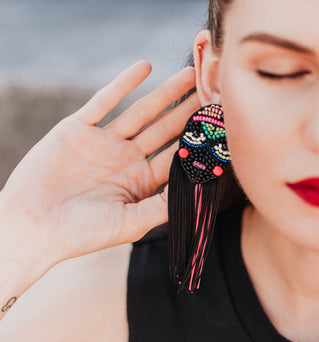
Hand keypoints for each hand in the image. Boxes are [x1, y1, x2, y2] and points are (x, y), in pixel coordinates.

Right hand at [0, 61, 199, 268]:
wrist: (32, 227)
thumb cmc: (82, 234)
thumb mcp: (131, 223)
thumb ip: (164, 205)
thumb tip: (199, 190)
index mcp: (141, 182)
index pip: (177, 157)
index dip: (199, 142)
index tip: (222, 128)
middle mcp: (126, 160)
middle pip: (165, 130)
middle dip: (188, 113)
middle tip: (214, 94)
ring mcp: (104, 143)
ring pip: (141, 112)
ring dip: (165, 94)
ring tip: (189, 75)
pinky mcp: (78, 129)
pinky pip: (105, 101)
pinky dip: (124, 83)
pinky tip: (145, 67)